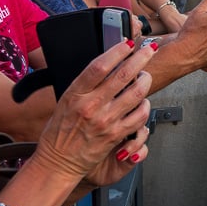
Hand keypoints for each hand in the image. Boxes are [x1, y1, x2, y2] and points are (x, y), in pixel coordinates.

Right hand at [31, 40, 153, 180]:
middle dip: (141, 58)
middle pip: (123, 75)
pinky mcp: (115, 135)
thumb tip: (107, 65)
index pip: (99, 66)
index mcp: (75, 95)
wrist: (57, 162)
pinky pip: (139, 116)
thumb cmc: (60, 131)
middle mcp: (91, 106)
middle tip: (149, 50)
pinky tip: (143, 102)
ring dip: (145, 80)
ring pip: (136, 93)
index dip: (117, 51)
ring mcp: (105, 121)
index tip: (127, 43)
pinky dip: (145, 106)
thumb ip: (84, 86)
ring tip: (145, 76)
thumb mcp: (65, 101)